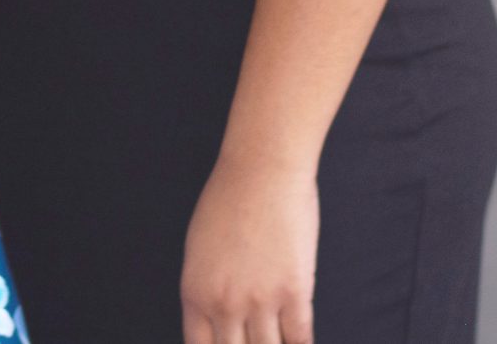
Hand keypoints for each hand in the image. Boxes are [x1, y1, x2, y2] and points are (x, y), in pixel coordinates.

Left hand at [180, 154, 318, 343]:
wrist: (261, 170)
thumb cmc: (228, 199)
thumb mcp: (199, 248)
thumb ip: (208, 287)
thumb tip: (220, 317)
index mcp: (195, 293)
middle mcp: (224, 303)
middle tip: (256, 342)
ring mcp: (260, 300)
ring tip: (278, 342)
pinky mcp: (294, 292)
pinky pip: (300, 338)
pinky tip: (301, 343)